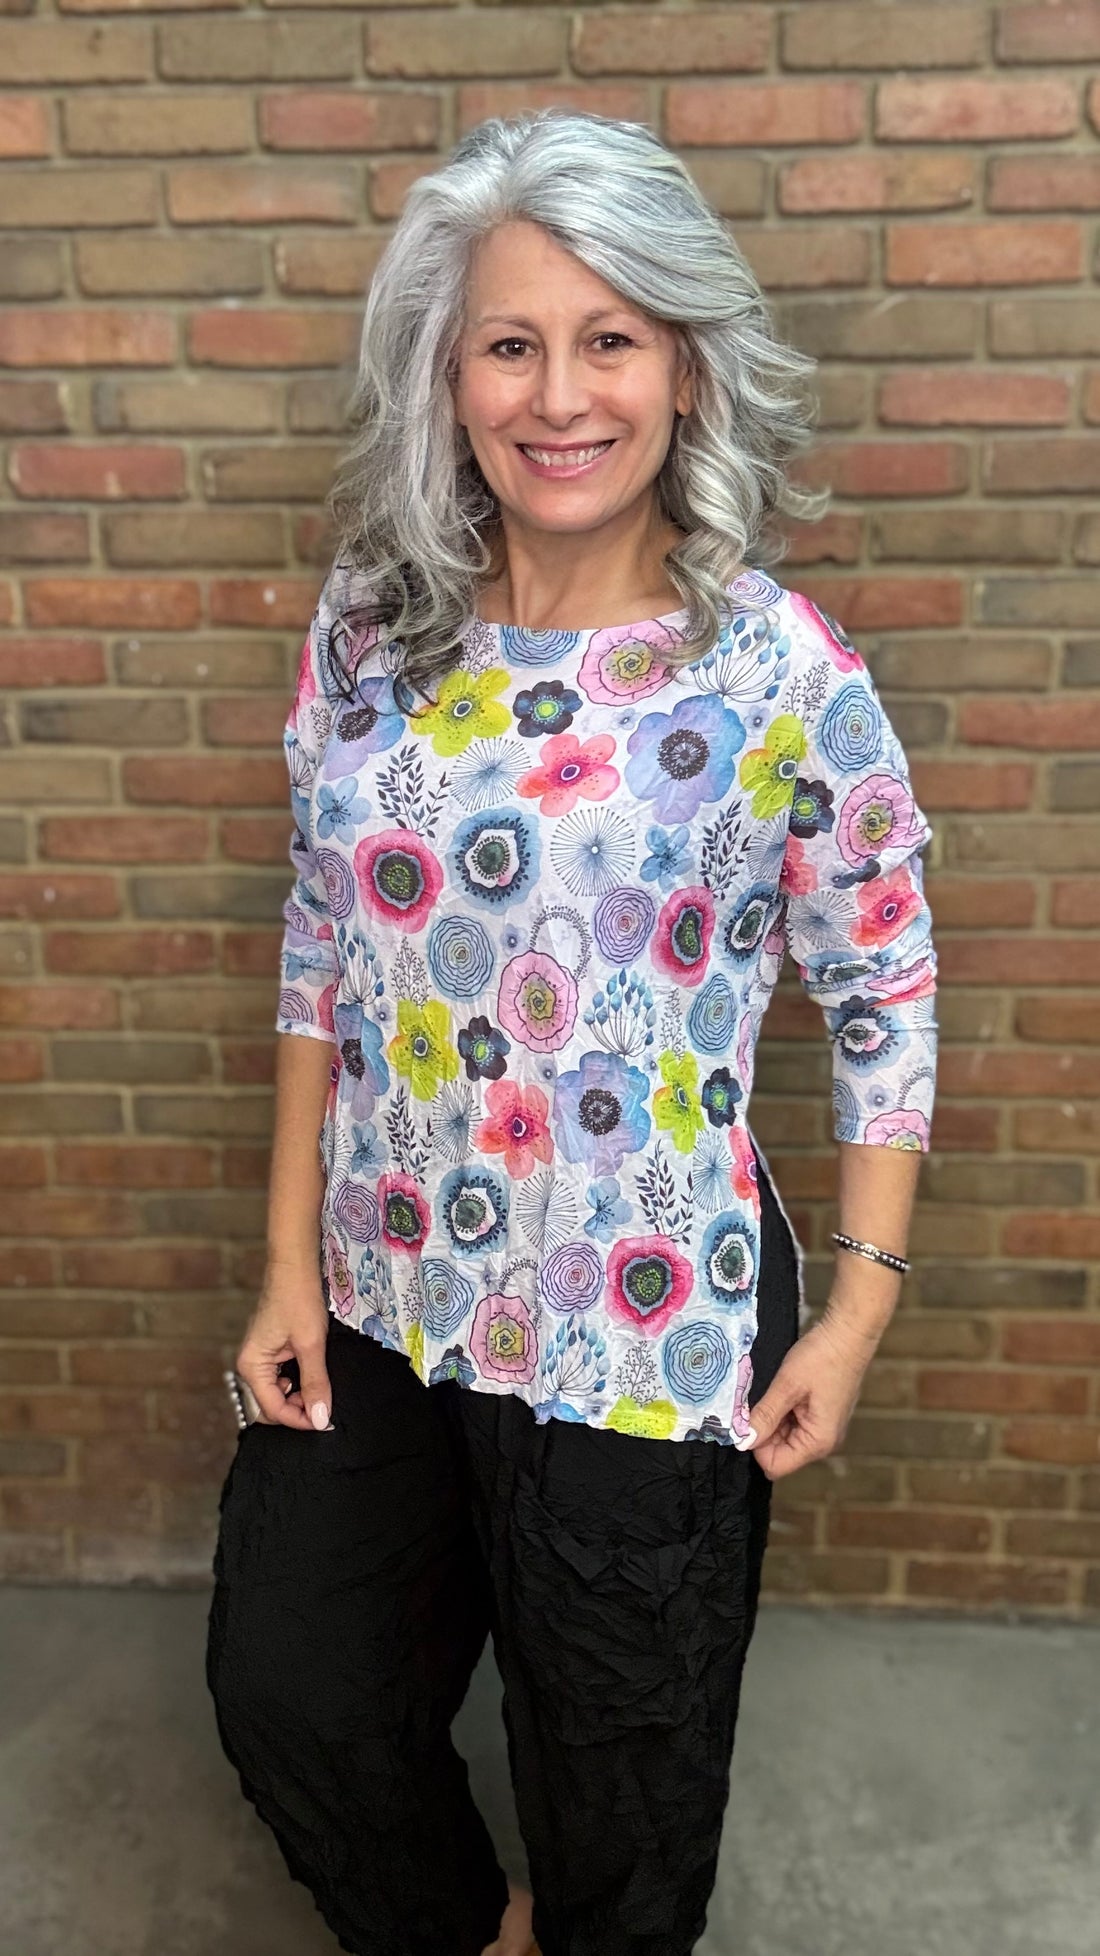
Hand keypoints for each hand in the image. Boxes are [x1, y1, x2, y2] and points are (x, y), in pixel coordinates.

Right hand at [235, 1266, 333, 1432]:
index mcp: (252, 1366)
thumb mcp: (311, 1344)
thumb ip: (315, 1383)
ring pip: (278, 1393)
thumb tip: (319, 1418)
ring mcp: (260, 1359)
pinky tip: (314, 1376)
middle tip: (324, 1403)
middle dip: (297, 1409)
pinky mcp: (271, 1352)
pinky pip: (282, 1378)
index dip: (299, 1419)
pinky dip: (298, 1383)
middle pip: (271, 1405)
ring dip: (299, 1397)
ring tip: (321, 1388)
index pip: (272, 1410)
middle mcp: (250, 1366)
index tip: (325, 1421)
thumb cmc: (299, 1299)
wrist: (295, 1267)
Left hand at [744, 1307, 881, 1481]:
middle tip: (759, 1400)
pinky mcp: (821, 1416)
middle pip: (779, 1453)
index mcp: (818, 1442)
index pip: (774, 1465)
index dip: (756, 1444)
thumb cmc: (822, 1358)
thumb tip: (743, 1440)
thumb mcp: (787, 1385)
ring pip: (783, 1437)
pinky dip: (781, 1411)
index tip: (748, 1417)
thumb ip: (764, 1415)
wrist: (848, 1334)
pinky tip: (783, 1390)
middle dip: (763, 1430)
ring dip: (771, 1418)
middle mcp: (822, 1442)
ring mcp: (823, 1429)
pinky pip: (793, 1424)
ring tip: (774, 1392)